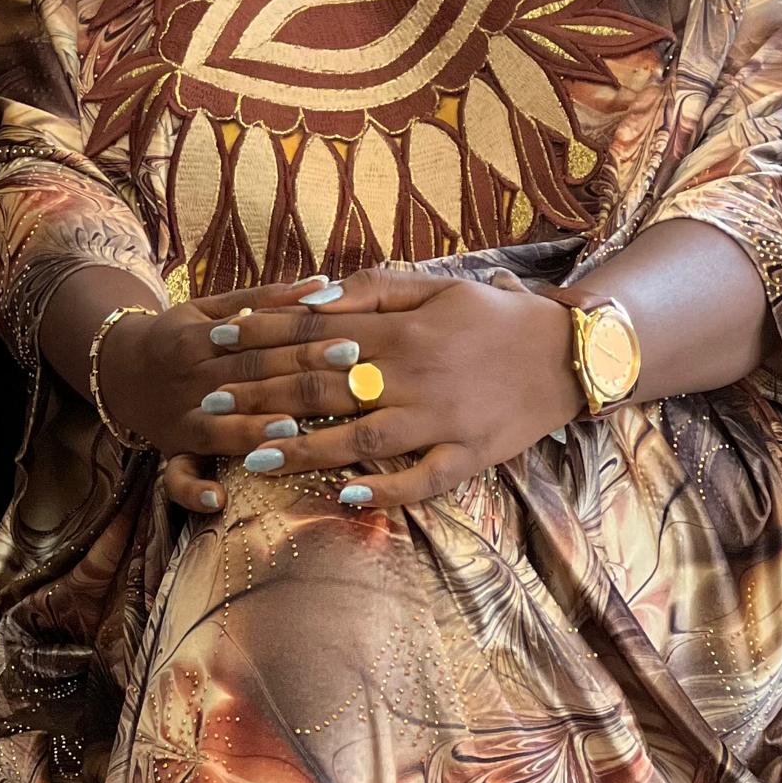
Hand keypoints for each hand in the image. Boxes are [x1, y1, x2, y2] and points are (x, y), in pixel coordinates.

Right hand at [87, 279, 423, 511]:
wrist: (118, 369)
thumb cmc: (180, 335)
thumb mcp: (211, 308)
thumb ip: (264, 300)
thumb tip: (322, 284)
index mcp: (199, 339)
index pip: (261, 341)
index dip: (305, 342)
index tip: (351, 341)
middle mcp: (188, 380)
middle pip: (248, 380)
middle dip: (298, 380)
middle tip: (349, 379)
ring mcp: (178, 419)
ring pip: (217, 427)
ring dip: (253, 430)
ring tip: (293, 430)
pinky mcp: (170, 451)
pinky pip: (176, 475)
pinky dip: (193, 490)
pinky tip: (219, 500)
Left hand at [140, 267, 580, 515]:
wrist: (571, 352)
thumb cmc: (497, 314)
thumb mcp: (438, 285)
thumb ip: (374, 291)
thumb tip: (313, 299)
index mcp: (404, 331)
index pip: (318, 333)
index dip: (263, 338)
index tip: (217, 344)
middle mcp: (417, 376)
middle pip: (327, 387)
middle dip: (264, 397)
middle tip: (210, 409)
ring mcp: (443, 420)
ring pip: (363, 439)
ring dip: (306, 447)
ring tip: (253, 456)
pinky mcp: (471, 456)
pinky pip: (424, 479)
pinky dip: (385, 490)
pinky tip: (345, 497)